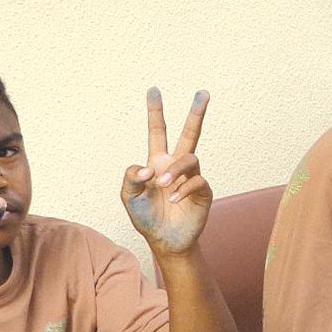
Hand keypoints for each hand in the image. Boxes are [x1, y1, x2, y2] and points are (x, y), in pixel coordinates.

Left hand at [124, 88, 212, 255]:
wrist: (164, 241)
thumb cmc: (146, 217)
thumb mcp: (128, 197)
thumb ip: (131, 177)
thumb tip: (150, 169)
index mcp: (157, 162)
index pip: (157, 131)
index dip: (155, 112)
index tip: (153, 90)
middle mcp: (176, 166)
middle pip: (190, 133)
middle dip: (196, 112)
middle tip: (203, 92)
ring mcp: (192, 177)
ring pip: (191, 159)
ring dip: (175, 171)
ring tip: (163, 187)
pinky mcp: (203, 192)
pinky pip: (198, 181)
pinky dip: (184, 189)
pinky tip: (174, 200)